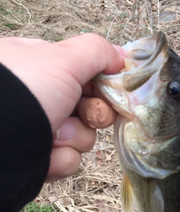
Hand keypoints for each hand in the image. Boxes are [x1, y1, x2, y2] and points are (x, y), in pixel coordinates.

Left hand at [0, 34, 124, 181]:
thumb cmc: (25, 91)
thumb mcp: (63, 58)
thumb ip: (98, 51)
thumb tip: (123, 57)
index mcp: (35, 66)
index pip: (82, 72)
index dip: (101, 83)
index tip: (111, 90)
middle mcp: (36, 97)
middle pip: (87, 106)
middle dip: (91, 114)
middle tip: (85, 114)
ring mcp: (36, 128)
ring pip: (81, 136)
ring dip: (74, 137)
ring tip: (54, 136)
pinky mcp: (37, 158)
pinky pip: (68, 160)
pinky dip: (61, 158)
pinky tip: (46, 154)